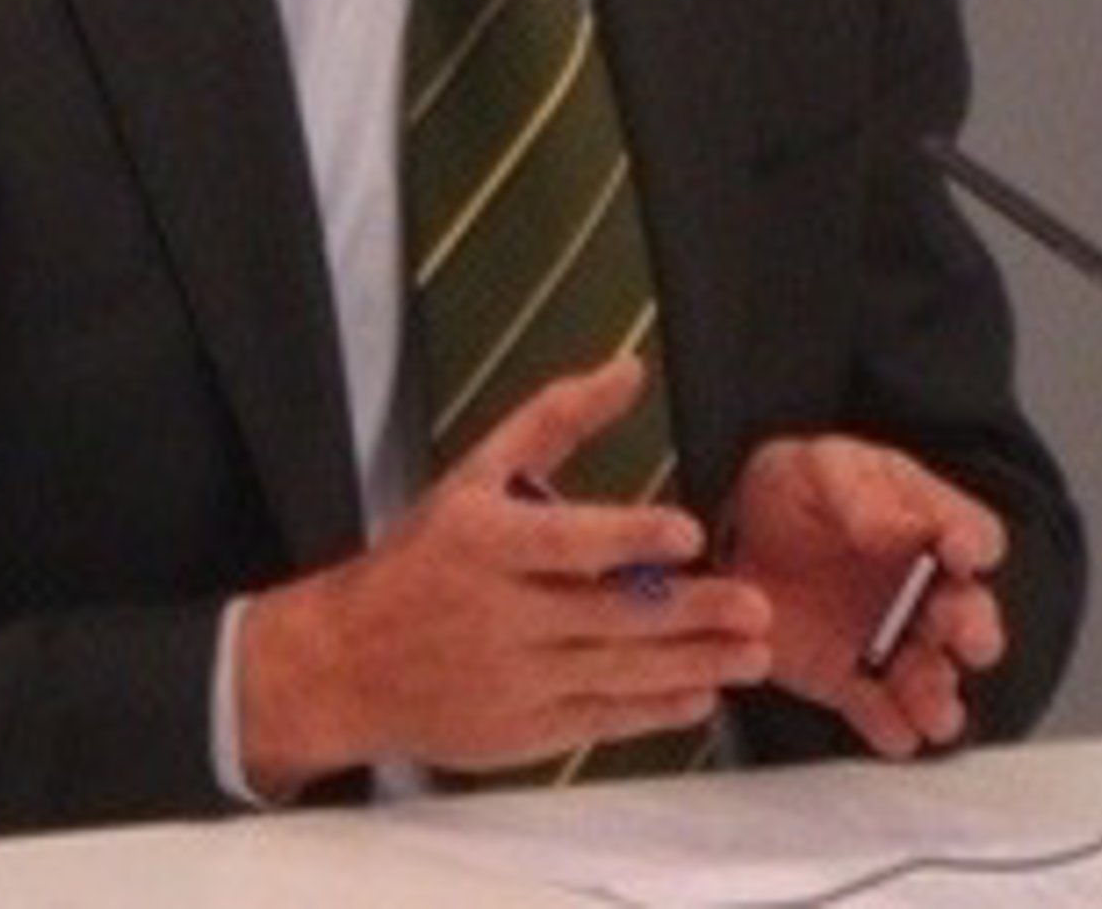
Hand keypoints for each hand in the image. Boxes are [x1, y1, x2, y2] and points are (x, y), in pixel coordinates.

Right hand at [238, 356, 772, 795]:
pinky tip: (699, 694)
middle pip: (608, 615)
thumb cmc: (424, 557)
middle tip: (755, 606)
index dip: (630, 536)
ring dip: (691, 665)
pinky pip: (600, 721)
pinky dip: (653, 710)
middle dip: (689, 613)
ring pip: (616, 674)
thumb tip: (628, 369)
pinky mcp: (521, 732)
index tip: (687, 532)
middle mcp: (499, 614)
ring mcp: (511, 680)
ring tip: (752, 654)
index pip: (566, 540)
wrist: (345, 664)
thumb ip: (555, 419)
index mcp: (484, 541)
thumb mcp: (475, 474)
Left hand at [725, 435, 1006, 757]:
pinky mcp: (854, 683)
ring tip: (934, 709)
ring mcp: (893, 642)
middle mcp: (923, 591)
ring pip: (936, 677)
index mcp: (925, 526)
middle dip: (973, 628)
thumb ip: (856, 491)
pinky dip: (894, 728)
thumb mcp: (816, 468)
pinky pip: (884, 715)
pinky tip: (895, 730)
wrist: (734, 540)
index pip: (975, 536)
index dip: (974, 544)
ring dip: (941, 695)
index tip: (957, 550)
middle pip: (971, 616)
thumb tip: (891, 525)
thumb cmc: (791, 492)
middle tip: (959, 632)